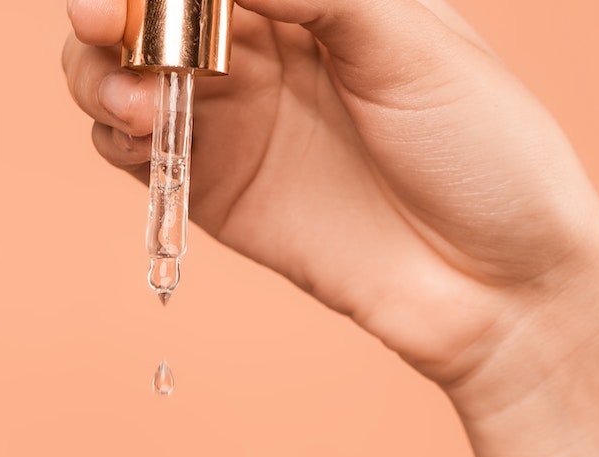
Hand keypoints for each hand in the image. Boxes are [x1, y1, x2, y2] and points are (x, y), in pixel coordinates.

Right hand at [64, 0, 598, 393]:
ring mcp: (234, 121)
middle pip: (151, 10)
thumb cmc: (485, 152)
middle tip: (105, 22)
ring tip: (134, 98)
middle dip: (114, 10)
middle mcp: (264, 49)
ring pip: (125, 74)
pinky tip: (138, 131)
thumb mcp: (410, 40)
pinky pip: (136, 151)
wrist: (497, 288)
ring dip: (101, 73)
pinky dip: (115, 133)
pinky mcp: (216, 192)